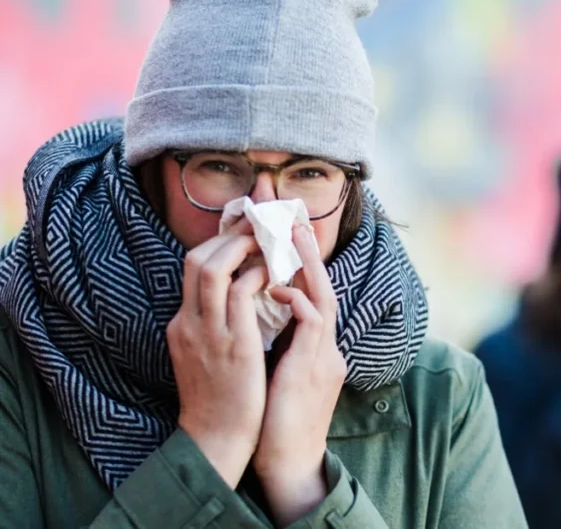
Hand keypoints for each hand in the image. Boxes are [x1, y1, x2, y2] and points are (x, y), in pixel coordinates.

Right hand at [168, 219, 266, 486]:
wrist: (215, 439)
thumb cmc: (220, 400)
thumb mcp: (205, 355)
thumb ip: (215, 325)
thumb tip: (238, 297)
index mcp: (183, 325)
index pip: (193, 268)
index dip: (219, 243)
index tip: (245, 229)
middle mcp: (189, 323)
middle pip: (196, 260)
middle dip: (228, 234)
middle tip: (259, 223)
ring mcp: (208, 333)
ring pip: (212, 269)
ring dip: (240, 247)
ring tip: (266, 241)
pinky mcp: (233, 346)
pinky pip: (240, 296)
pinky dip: (255, 277)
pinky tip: (273, 275)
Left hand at [254, 225, 346, 525]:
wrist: (289, 461)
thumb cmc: (277, 422)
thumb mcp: (280, 374)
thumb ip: (280, 344)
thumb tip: (261, 316)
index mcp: (317, 349)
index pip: (312, 295)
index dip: (300, 263)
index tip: (284, 233)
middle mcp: (326, 348)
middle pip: (323, 287)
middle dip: (306, 251)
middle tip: (292, 215)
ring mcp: (324, 357)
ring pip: (323, 297)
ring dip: (306, 264)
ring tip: (290, 234)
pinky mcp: (314, 367)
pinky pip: (312, 322)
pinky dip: (297, 300)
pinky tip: (278, 286)